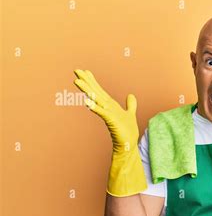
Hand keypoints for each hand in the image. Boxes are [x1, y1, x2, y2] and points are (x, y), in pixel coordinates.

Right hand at [73, 69, 146, 196]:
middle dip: (87, 81)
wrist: (128, 145)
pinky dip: (95, 107)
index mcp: (110, 105)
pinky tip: (87, 102)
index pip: (100, 91)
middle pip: (95, 92)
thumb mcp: (130, 114)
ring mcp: (107, 114)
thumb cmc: (127, 131)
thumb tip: (130, 95)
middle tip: (76, 71)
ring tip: (77, 81)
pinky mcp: (111, 121)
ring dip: (87, 91)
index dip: (93, 81)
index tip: (85, 71)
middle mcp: (107, 108)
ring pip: (96, 100)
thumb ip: (130, 105)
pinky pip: (102, 113)